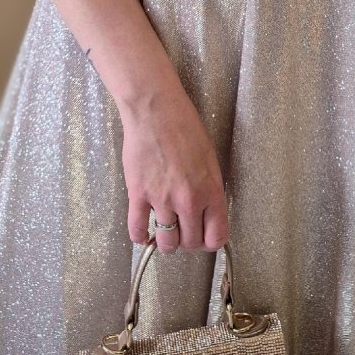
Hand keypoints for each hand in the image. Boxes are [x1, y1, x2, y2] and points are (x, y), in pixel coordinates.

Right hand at [120, 85, 229, 253]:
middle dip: (188, 241)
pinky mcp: (138, 195)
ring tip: (164, 231)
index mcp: (211, 191)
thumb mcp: (210, 159)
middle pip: (191, 244)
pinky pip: (137, 230)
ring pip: (166, 244)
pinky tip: (143, 231)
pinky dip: (140, 236)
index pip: (217, 237)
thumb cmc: (184, 127)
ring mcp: (162, 200)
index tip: (204, 237)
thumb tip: (205, 211)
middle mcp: (188, 201)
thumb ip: (209, 189)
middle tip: (182, 231)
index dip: (210, 241)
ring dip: (165, 242)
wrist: (155, 111)